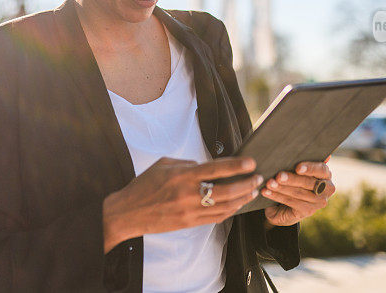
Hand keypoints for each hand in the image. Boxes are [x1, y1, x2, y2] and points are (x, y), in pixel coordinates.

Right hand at [103, 156, 264, 251]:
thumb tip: (207, 166)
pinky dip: (230, 211)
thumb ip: (187, 163)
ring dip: (242, 199)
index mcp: (182, 176)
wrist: (128, 213)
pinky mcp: (189, 224)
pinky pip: (216, 218)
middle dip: (246, 184)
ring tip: (252, 191)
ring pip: (225, 207)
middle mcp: (188, 194)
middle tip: (257, 178)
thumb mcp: (164, 164)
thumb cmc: (144, 185)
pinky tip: (237, 204)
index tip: (251, 162)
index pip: (215, 169)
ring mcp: (189, 211)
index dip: (236, 166)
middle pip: (226, 191)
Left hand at [262, 155, 334, 227]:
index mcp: (326, 174)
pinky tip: (266, 192)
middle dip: (292, 179)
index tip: (297, 167)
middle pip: (308, 182)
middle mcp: (326, 189)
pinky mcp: (308, 211)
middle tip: (278, 176)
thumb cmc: (293, 179)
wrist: (288, 203)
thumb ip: (302, 161)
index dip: (310, 168)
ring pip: (298, 193)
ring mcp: (318, 202)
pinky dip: (277, 196)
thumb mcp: (297, 170)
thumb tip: (312, 155)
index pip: (321, 170)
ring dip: (281, 188)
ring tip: (269, 183)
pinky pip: (291, 202)